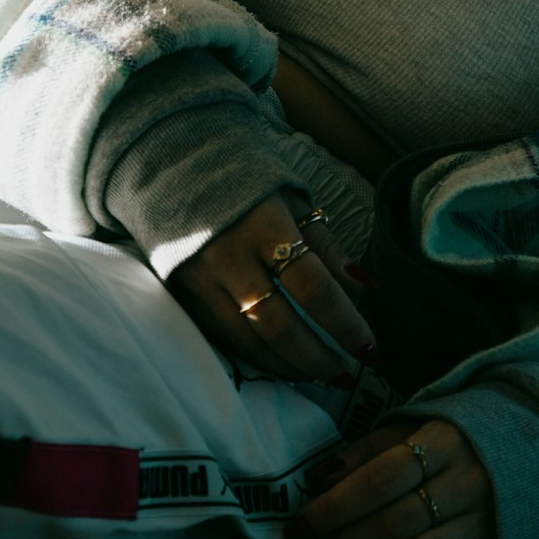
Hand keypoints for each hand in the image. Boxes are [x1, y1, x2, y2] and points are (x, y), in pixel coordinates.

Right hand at [168, 193, 376, 382]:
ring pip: (246, 341)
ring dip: (287, 365)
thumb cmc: (244, 178)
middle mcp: (227, 255)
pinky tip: (279, 363)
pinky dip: (254, 356)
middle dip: (317, 357)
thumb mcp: (289, 196)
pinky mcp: (180, 293)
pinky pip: (221, 337)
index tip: (368, 347)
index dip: (344, 322)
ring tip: (317, 375)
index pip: (312, 286)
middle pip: (278, 324)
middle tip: (345, 374)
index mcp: (262, 224)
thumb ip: (323, 244)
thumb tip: (362, 287)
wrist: (169, 163)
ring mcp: (198, 278)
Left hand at [285, 419, 496, 538]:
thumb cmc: (456, 432)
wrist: (529, 443)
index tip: (300, 522)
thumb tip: (317, 481)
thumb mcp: (412, 425)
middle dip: (343, 538)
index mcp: (445, 441)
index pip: (381, 479)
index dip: (335, 505)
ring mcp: (485, 520)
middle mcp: (468, 482)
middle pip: (395, 522)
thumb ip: (366, 451)